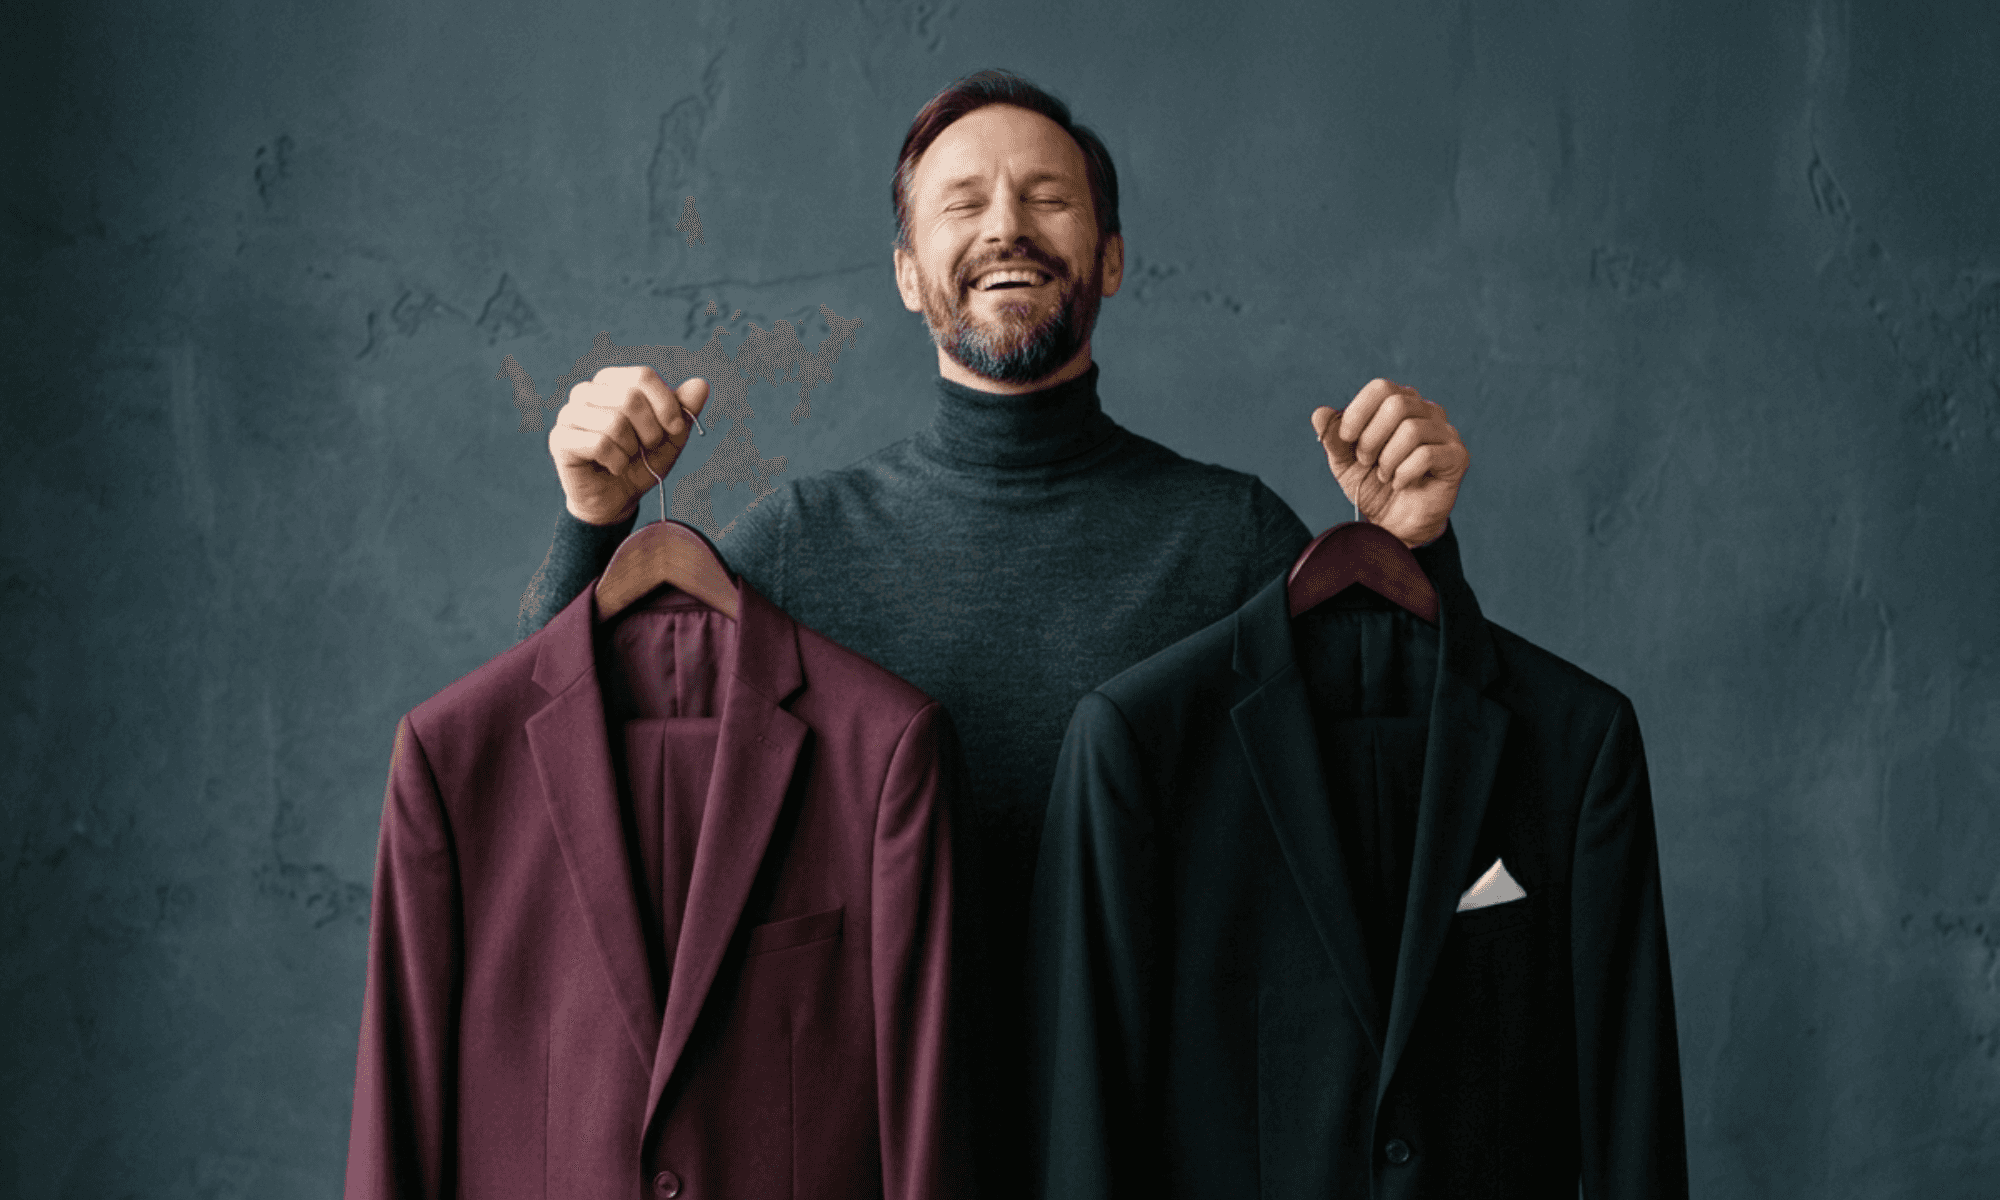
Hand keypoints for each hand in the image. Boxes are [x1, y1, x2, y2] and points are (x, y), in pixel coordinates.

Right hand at [548, 367, 710, 524]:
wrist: (616, 499)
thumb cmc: (641, 462)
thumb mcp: (670, 437)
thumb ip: (684, 410)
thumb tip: (701, 384)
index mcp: (612, 381)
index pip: (643, 376)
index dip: (666, 404)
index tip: (676, 429)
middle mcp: (586, 391)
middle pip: (630, 398)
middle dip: (651, 431)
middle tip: (647, 449)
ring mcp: (569, 414)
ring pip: (614, 423)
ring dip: (632, 449)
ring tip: (627, 458)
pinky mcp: (560, 439)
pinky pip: (599, 444)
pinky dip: (617, 461)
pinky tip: (614, 467)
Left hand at [1310, 379, 1467, 548]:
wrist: (1396, 523)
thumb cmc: (1372, 485)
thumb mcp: (1345, 462)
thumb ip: (1333, 437)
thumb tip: (1319, 413)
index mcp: (1401, 402)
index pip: (1380, 388)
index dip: (1358, 412)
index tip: (1346, 439)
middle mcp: (1427, 411)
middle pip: (1397, 404)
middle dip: (1371, 438)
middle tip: (1365, 461)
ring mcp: (1446, 433)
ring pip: (1411, 430)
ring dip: (1387, 459)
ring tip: (1384, 475)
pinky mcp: (1457, 457)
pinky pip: (1426, 455)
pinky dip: (1404, 473)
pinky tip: (1399, 484)